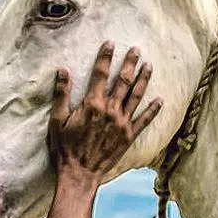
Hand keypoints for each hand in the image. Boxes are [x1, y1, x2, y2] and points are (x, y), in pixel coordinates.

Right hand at [47, 42, 161, 187]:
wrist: (80, 173)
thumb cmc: (65, 148)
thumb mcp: (57, 121)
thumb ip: (61, 94)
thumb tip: (62, 71)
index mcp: (92, 104)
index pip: (100, 74)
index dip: (105, 57)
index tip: (110, 43)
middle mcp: (110, 110)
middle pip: (123, 81)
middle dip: (130, 63)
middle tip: (137, 50)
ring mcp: (122, 123)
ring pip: (136, 96)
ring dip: (144, 79)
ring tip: (149, 66)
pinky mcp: (128, 136)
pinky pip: (144, 120)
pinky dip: (153, 110)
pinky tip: (160, 100)